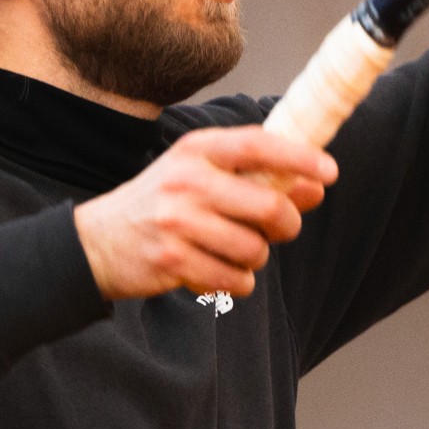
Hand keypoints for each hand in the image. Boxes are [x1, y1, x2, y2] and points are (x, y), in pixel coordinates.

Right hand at [73, 126, 336, 300]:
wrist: (97, 243)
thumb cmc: (164, 206)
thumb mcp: (204, 179)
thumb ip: (259, 181)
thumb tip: (315, 187)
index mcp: (196, 150)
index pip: (259, 145)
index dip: (300, 158)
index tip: (330, 172)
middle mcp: (186, 180)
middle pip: (269, 206)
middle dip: (286, 225)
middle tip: (279, 229)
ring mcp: (176, 221)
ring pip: (255, 250)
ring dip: (255, 259)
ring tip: (234, 253)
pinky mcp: (171, 260)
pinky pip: (233, 280)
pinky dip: (236, 283)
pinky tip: (216, 272)